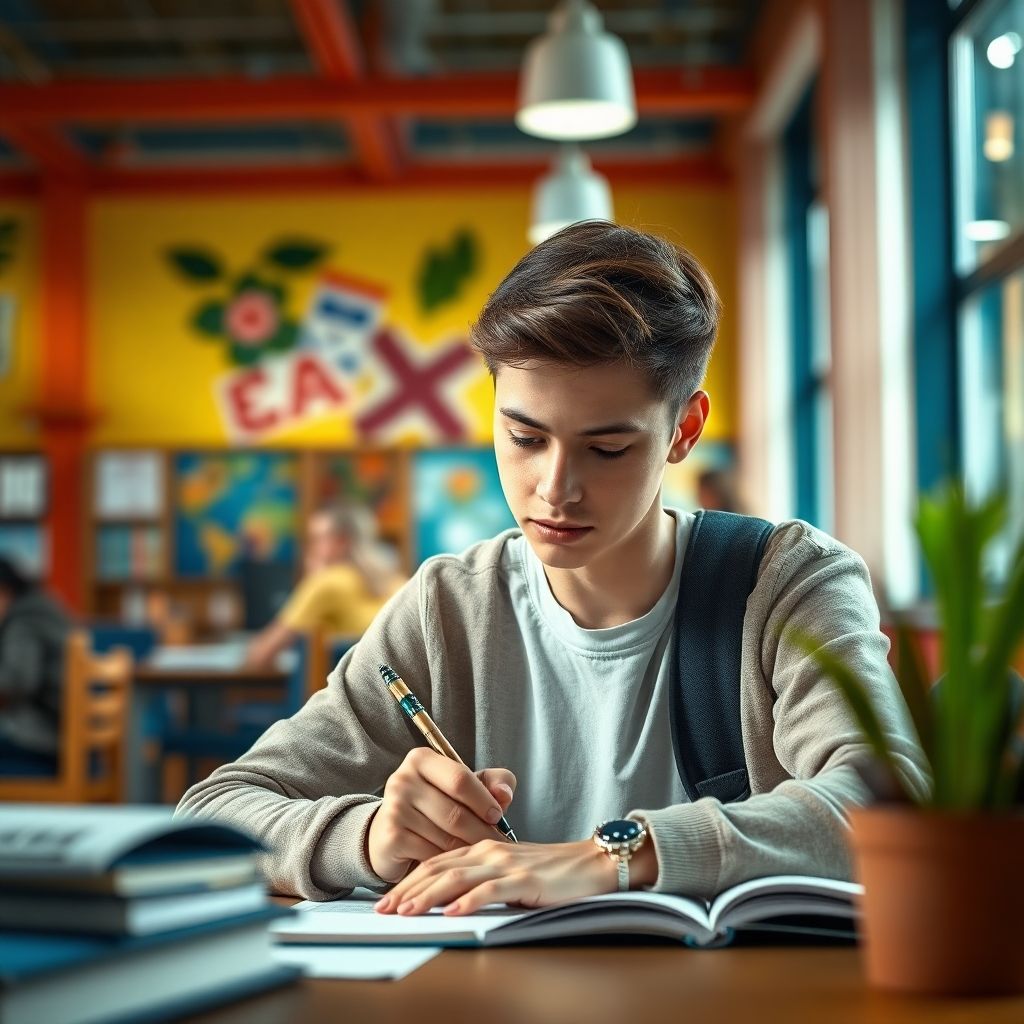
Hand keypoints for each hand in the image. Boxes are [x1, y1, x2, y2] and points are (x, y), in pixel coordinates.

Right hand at [367, 747, 515, 882]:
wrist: (392, 835)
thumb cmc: (436, 807)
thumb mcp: (464, 789)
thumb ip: (492, 783)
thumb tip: (505, 793)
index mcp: (422, 759)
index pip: (461, 778)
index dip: (484, 800)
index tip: (497, 816)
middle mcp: (403, 780)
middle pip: (455, 812)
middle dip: (482, 832)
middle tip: (496, 845)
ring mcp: (393, 809)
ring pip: (447, 837)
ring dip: (468, 850)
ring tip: (479, 855)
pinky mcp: (390, 838)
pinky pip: (433, 856)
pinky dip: (449, 863)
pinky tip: (456, 863)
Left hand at [374, 839, 618, 915]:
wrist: (589, 864)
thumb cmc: (550, 872)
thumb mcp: (508, 872)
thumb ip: (481, 880)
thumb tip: (450, 903)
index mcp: (482, 849)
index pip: (435, 863)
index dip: (408, 881)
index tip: (387, 901)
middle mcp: (488, 852)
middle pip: (438, 869)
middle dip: (407, 890)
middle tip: (383, 910)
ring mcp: (505, 864)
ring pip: (457, 878)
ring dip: (428, 897)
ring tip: (406, 912)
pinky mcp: (524, 879)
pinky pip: (490, 890)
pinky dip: (469, 901)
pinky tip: (452, 913)